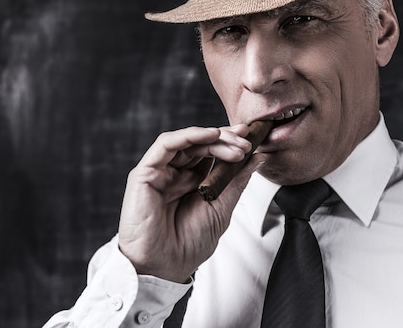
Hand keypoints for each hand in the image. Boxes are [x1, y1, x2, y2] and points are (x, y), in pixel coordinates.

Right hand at [117, 125, 261, 282]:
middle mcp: (175, 172)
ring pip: (187, 140)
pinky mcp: (144, 173)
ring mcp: (160, 171)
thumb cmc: (188, 244)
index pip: (211, 151)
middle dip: (227, 138)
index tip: (252, 139)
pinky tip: (210, 135)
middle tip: (247, 143)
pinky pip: (165, 144)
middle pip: (200, 143)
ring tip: (236, 144)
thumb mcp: (222, 207)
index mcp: (192, 180)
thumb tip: (258, 157)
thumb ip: (237, 181)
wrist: (165, 267)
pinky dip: (189, 135)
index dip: (230, 142)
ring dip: (213, 137)